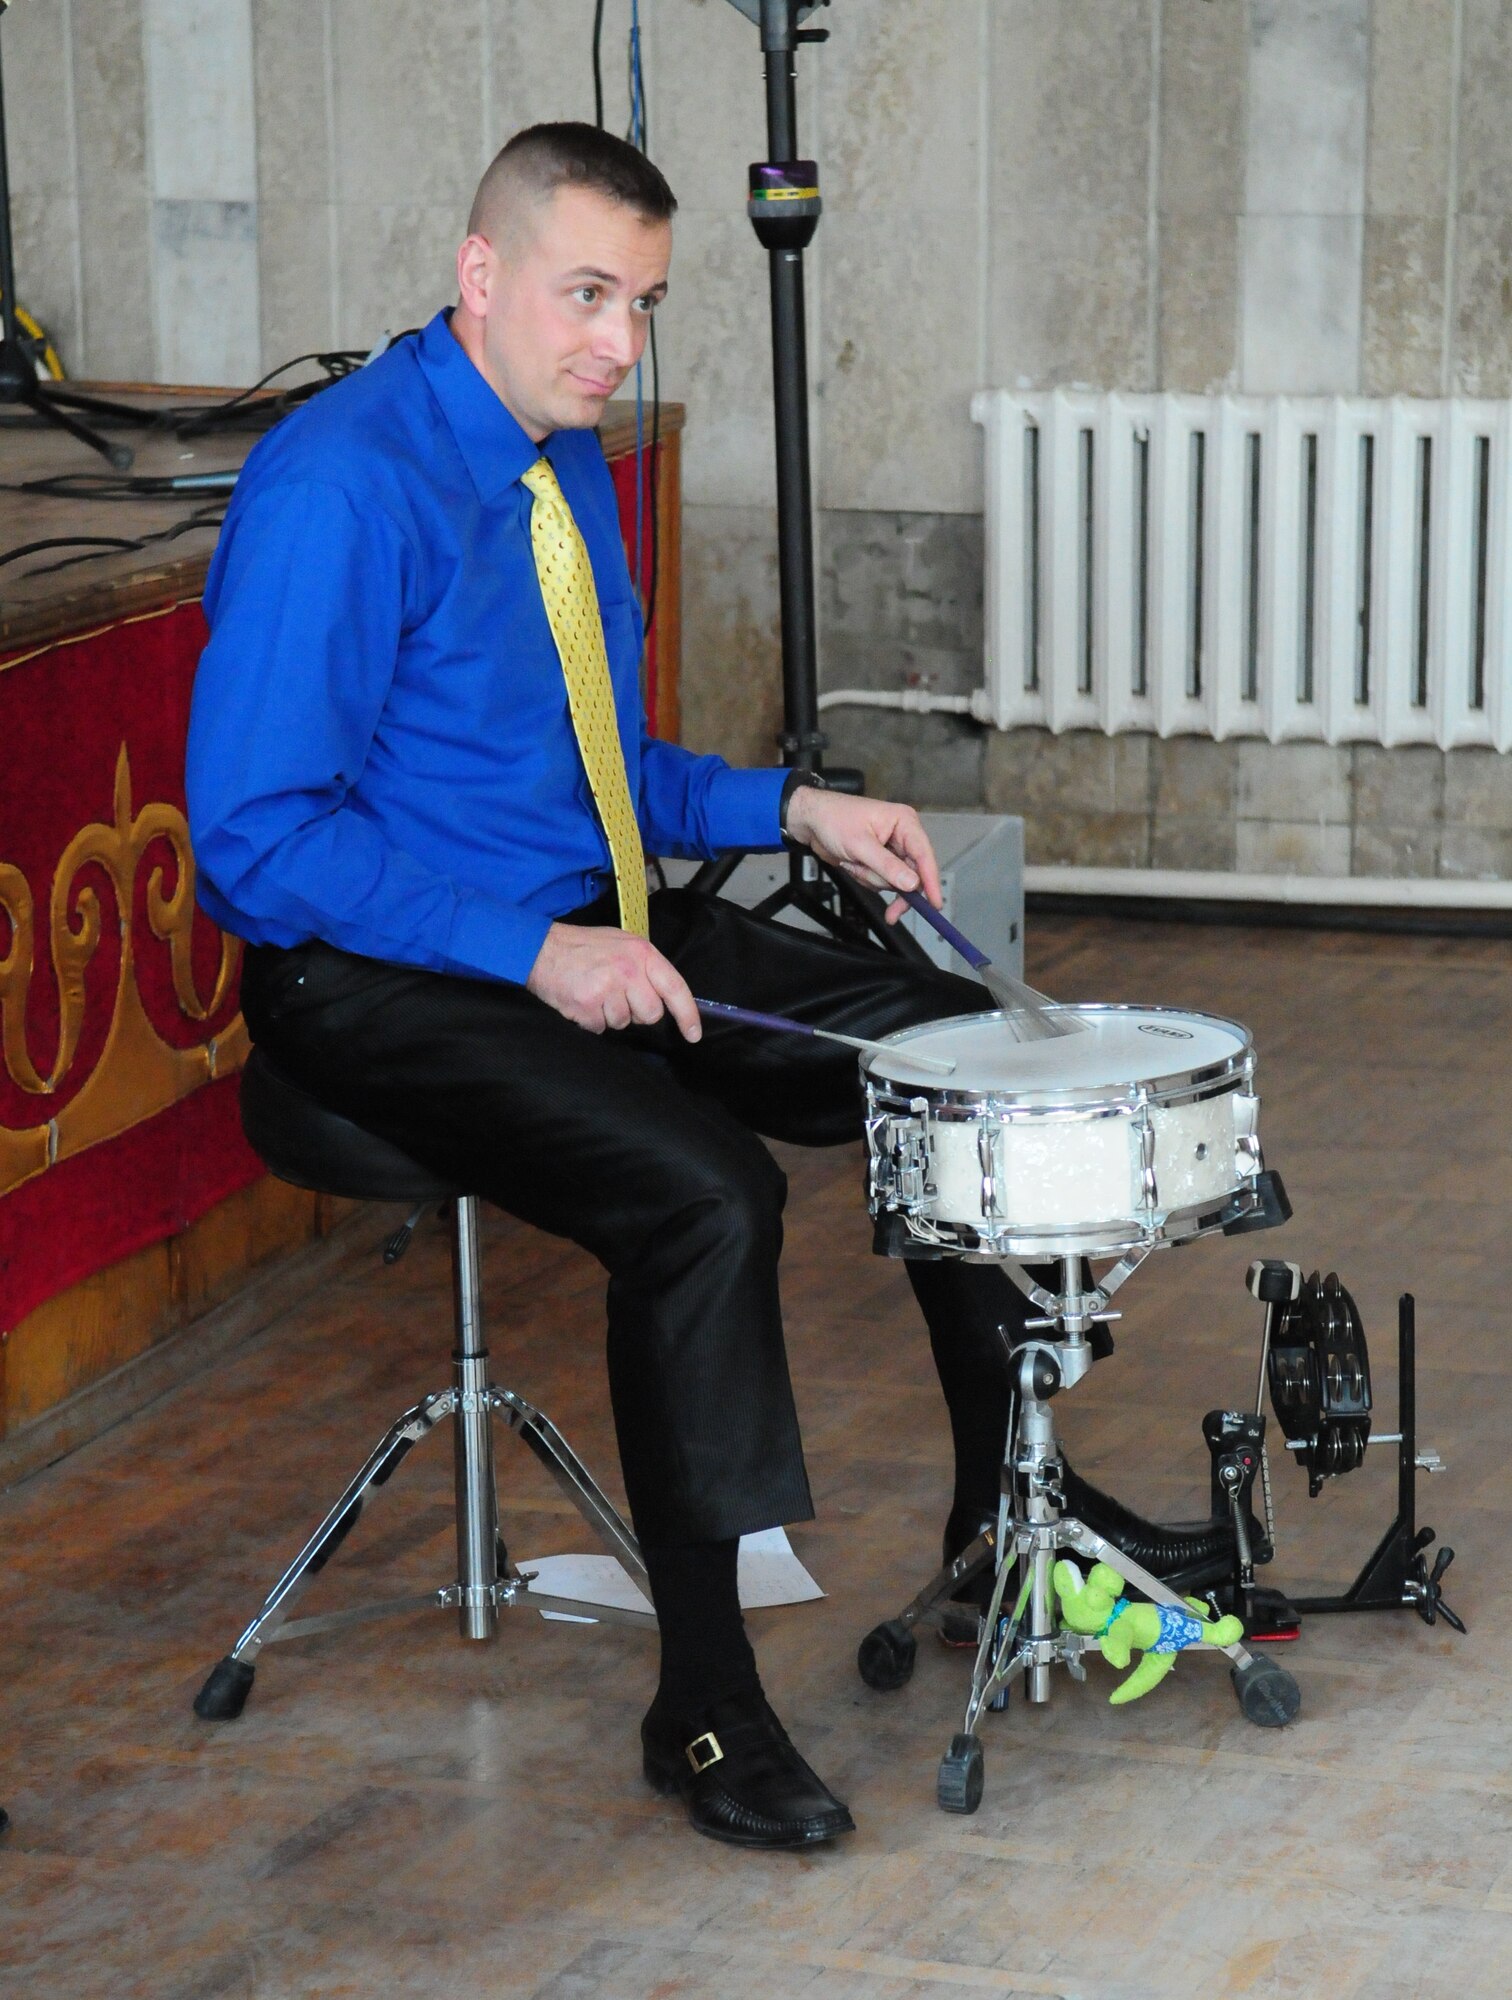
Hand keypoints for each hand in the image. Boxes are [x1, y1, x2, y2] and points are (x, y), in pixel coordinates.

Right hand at [526, 923, 701, 1039]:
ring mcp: (608, 988)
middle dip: (636, 1012)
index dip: (687, 1014)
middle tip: (616, 995)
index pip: (675, 988)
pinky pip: (600, 1028)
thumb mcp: (621, 943)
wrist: (540, 948)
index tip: (692, 1033)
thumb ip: (644, 967)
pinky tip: (581, 1001)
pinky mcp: (588, 1005)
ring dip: (609, 1015)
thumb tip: (664, 997)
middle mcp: (628, 970)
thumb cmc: (582, 947)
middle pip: (650, 1014)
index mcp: (642, 953)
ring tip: (594, 992)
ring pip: (623, 1023)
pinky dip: (590, 1020)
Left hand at [782, 788, 942, 921]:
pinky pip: (880, 880)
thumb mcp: (860, 845)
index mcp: (904, 823)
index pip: (924, 856)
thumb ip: (888, 867)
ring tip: (854, 863)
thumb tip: (912, 884)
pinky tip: (852, 865)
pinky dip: (865, 878)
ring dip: (873, 879)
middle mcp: (902, 835)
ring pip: (894, 880)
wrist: (810, 819)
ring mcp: (890, 849)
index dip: (931, 882)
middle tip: (892, 913)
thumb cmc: (833, 819)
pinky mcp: (878, 859)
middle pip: (912, 874)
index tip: (935, 904)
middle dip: (894, 887)